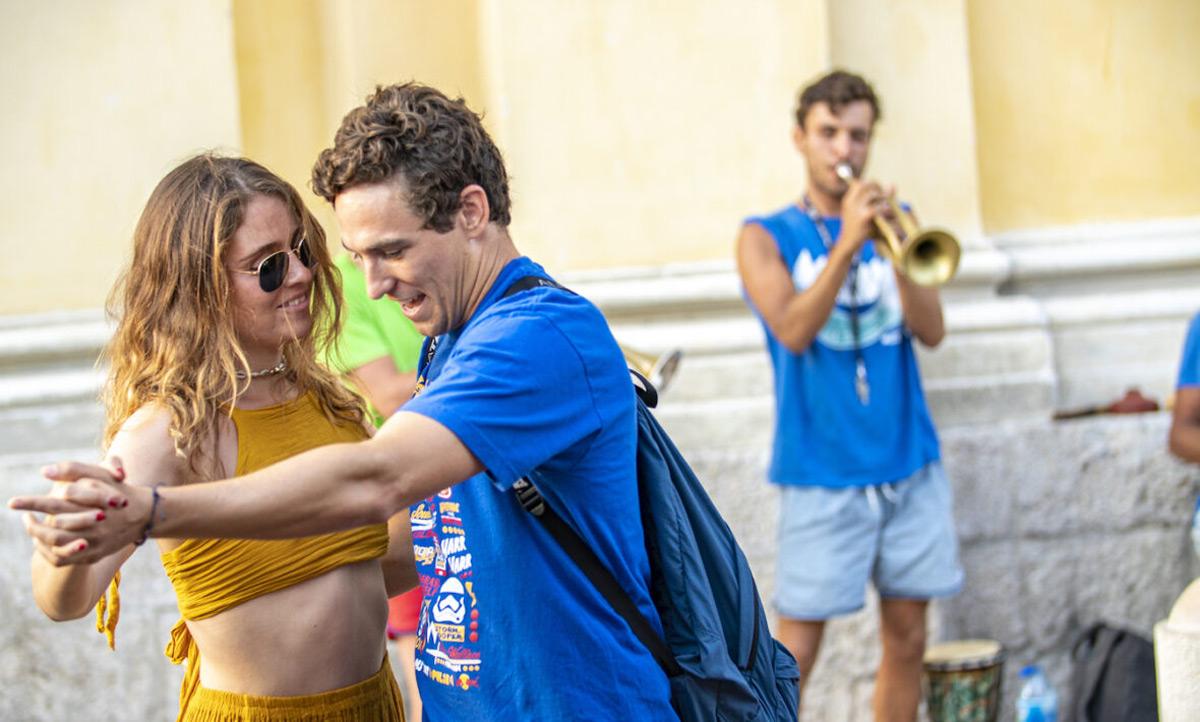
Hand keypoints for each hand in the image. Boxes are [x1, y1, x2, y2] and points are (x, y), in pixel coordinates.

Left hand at [8, 458, 152, 564]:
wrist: (145, 514)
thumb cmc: (118, 489)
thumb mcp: (101, 474)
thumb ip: (73, 469)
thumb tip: (45, 471)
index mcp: (92, 505)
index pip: (56, 504)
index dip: (32, 504)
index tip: (12, 503)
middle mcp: (93, 526)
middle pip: (53, 529)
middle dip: (31, 523)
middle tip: (18, 512)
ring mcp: (95, 542)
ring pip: (57, 545)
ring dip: (38, 536)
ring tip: (29, 524)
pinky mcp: (95, 554)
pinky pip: (64, 558)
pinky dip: (48, 551)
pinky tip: (40, 540)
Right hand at [838, 176, 890, 254]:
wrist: (848, 245)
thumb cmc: (858, 229)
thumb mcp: (863, 212)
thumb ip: (878, 197)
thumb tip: (894, 183)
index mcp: (848, 200)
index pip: (859, 183)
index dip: (871, 184)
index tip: (878, 192)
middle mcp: (850, 202)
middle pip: (868, 186)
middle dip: (879, 190)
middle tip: (886, 199)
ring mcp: (856, 209)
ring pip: (874, 195)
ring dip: (884, 199)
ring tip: (889, 208)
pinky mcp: (864, 216)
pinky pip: (879, 207)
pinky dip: (886, 210)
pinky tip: (889, 216)